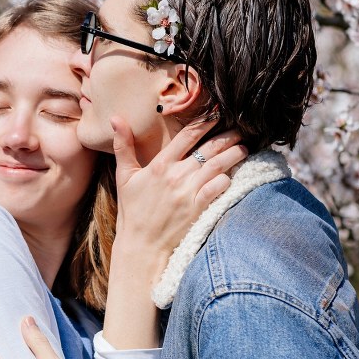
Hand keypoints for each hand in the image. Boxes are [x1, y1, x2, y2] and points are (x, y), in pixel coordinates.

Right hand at [110, 117, 247, 265]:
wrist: (142, 245)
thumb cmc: (133, 211)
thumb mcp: (124, 176)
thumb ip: (123, 146)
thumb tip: (115, 118)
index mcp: (160, 165)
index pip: (188, 135)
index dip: (205, 121)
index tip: (218, 113)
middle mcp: (177, 175)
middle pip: (210, 147)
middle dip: (228, 135)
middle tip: (240, 128)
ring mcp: (189, 191)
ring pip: (219, 165)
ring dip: (235, 154)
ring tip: (243, 148)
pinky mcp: (199, 207)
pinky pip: (220, 186)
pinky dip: (229, 179)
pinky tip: (234, 175)